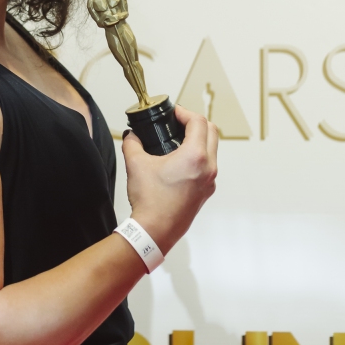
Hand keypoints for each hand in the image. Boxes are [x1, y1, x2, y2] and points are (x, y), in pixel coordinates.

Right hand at [121, 106, 217, 255]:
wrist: (155, 231)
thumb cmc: (149, 200)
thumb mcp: (136, 165)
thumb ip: (133, 143)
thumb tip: (131, 135)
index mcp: (195, 157)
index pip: (199, 122)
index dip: (184, 112)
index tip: (173, 113)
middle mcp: (208, 167)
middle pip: (212, 132)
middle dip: (195, 123)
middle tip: (177, 123)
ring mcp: (210, 181)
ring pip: (212, 149)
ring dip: (199, 139)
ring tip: (177, 140)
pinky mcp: (206, 192)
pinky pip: (208, 165)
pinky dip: (198, 156)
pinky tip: (179, 160)